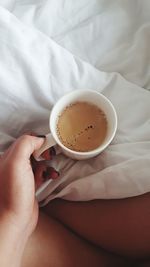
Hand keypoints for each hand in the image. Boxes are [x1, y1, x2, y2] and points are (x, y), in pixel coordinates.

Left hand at [0, 135, 58, 266]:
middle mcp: (13, 164)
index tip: (47, 146)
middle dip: (44, 151)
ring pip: (38, 161)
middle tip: (50, 156)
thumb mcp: (16, 162)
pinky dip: (48, 173)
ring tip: (51, 170)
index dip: (37, 140)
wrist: (15, 220)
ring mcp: (22, 175)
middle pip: (33, 149)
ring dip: (48, 163)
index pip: (25, 140)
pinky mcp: (29, 185)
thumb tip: (39, 139)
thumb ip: (26, 144)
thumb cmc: (13, 193)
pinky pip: (41, 173)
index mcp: (7, 156)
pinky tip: (52, 177)